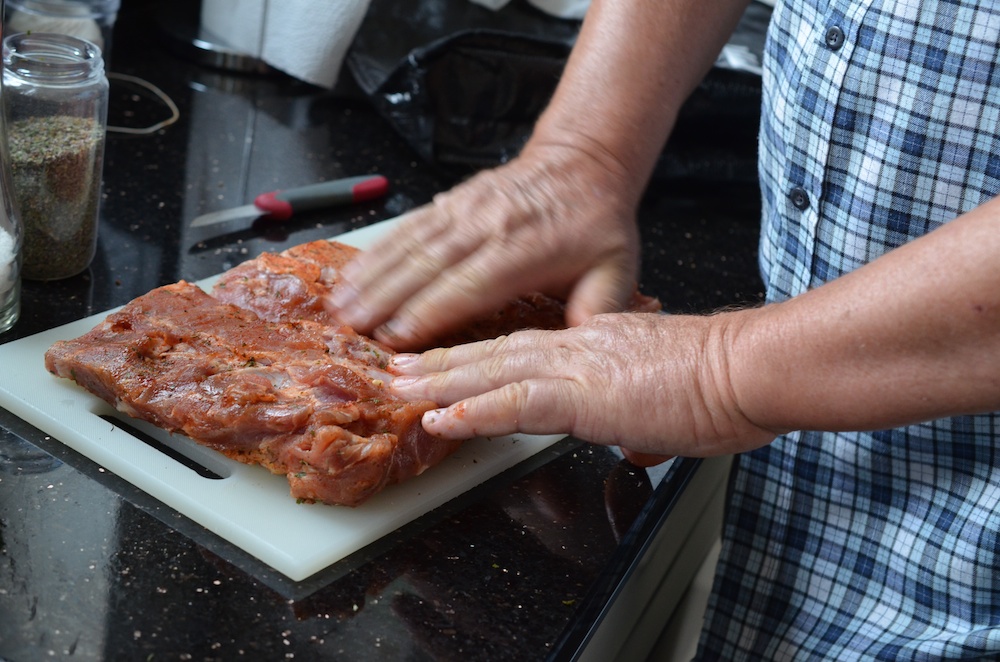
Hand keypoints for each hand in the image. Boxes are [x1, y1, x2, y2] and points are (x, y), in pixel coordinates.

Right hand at [327, 142, 642, 349]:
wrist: (584, 162)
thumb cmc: (597, 225)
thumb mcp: (615, 271)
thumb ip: (597, 313)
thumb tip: (580, 354)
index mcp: (525, 252)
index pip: (468, 286)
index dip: (428, 312)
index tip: (394, 337)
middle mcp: (488, 227)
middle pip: (426, 265)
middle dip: (384, 298)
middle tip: (348, 328)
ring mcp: (466, 209)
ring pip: (410, 244)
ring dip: (371, 274)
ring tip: (338, 303)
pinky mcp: (453, 199)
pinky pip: (409, 224)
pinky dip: (377, 247)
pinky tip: (352, 267)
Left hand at [388, 312, 777, 458]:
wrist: (748, 368)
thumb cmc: (721, 382)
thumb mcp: (668, 402)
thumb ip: (640, 423)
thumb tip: (634, 446)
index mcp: (594, 343)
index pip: (522, 348)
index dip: (478, 356)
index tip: (445, 362)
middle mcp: (576, 347)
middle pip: (494, 352)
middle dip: (442, 362)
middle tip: (398, 367)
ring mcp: (578, 367)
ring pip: (494, 370)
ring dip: (442, 381)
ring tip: (401, 388)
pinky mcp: (587, 394)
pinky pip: (518, 402)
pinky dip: (477, 411)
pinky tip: (444, 418)